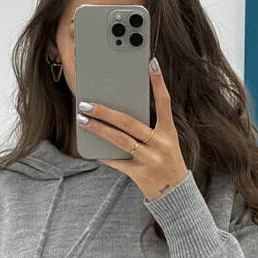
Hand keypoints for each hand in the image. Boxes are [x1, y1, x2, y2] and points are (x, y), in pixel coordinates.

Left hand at [77, 58, 188, 200]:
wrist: (175, 194)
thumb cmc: (166, 162)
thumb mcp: (166, 142)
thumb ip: (148, 127)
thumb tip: (119, 112)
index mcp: (169, 132)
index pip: (164, 103)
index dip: (159, 83)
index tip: (152, 63)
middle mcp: (160, 144)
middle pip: (129, 123)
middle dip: (106, 111)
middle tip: (86, 103)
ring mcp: (150, 160)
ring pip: (119, 140)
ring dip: (98, 129)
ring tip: (82, 119)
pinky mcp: (140, 175)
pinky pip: (117, 161)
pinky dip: (104, 154)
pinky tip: (91, 147)